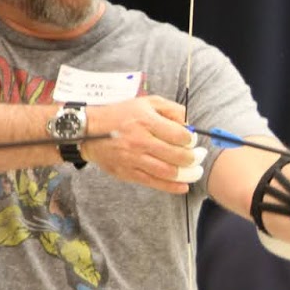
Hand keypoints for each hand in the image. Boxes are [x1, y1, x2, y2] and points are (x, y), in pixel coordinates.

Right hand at [80, 96, 203, 193]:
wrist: (88, 131)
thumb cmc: (121, 115)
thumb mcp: (145, 103)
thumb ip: (170, 109)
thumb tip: (190, 122)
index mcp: (146, 121)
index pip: (179, 135)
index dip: (191, 140)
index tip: (194, 140)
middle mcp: (140, 141)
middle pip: (177, 155)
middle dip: (194, 158)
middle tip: (201, 156)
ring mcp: (134, 159)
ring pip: (168, 172)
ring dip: (188, 174)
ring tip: (196, 172)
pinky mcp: (128, 172)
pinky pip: (154, 183)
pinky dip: (172, 187)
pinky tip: (183, 186)